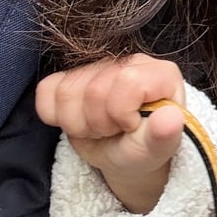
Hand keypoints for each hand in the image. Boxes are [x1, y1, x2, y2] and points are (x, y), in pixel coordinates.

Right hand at [35, 53, 186, 212]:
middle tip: (113, 132)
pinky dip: (55, 115)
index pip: (127, 82)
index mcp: (160, 74)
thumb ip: (165, 135)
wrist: (126, 155)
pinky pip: (46, 90)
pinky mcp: (72, 75)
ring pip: (66, 91)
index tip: (130, 127)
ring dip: (78, 123)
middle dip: (99, 124)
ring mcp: (100, 65)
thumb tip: (171, 118)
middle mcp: (131, 62)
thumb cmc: (146, 148)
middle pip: (92, 90)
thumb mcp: (158, 149)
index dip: (121, 113)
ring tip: (100, 129)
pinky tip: (79, 121)